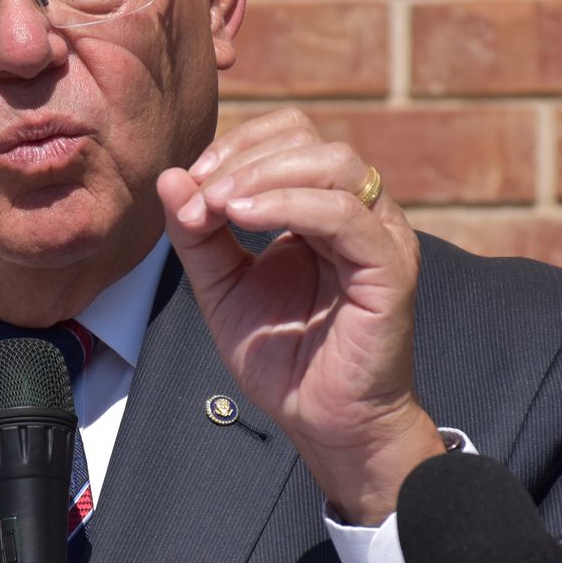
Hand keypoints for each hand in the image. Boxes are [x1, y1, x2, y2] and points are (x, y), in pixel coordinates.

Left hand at [156, 108, 443, 524]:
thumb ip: (197, 234)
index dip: (237, 147)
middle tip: (200, 196)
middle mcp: (360, 214)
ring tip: (218, 205)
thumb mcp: (222, 289)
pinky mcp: (390, 268)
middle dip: (244, 158)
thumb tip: (170, 176)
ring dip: (264, 175)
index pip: (290, 138)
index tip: (190, 182)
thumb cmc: (283, 360)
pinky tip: (244, 219)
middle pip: (313, 139)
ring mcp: (381, 237)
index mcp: (324, 210)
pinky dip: (289, 205)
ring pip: (336, 164)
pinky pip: (345, 215)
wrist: (324, 424)